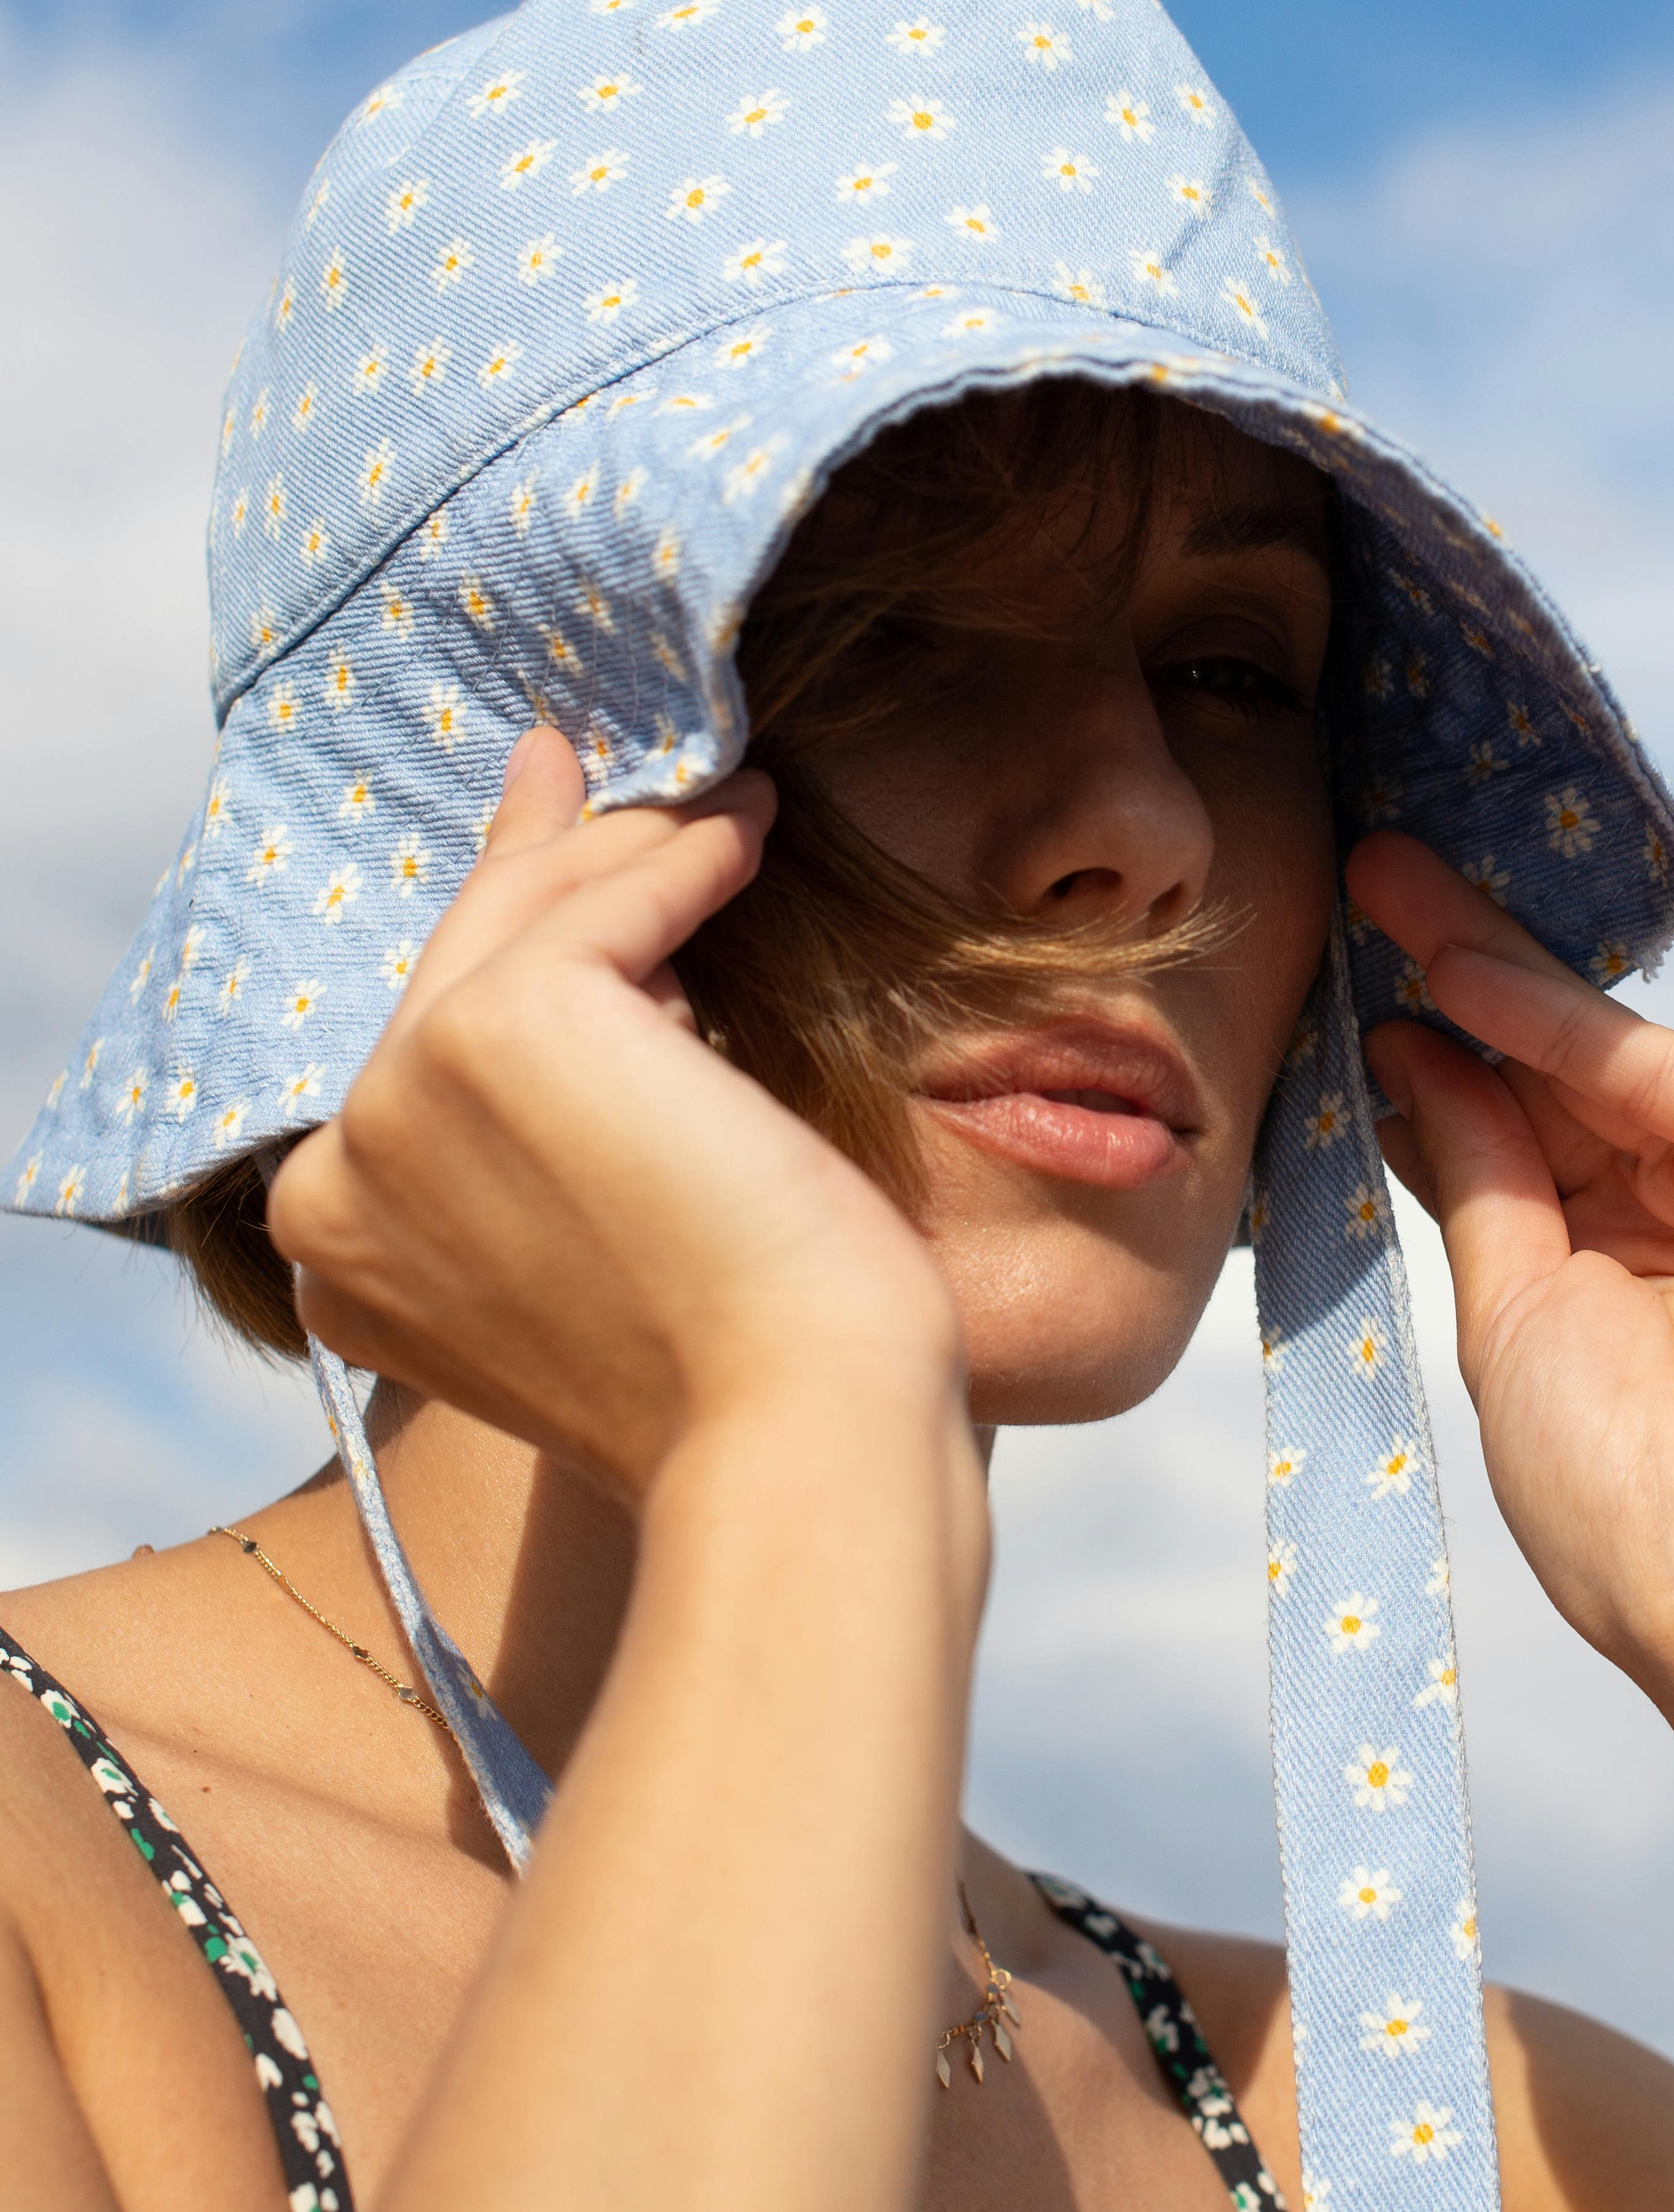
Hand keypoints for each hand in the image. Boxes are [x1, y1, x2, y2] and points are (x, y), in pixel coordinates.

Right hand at [268, 728, 962, 1498]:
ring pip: (532, 924)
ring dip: (639, 854)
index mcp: (343, 1251)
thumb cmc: (741, 1368)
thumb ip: (549, 1123)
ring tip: (733, 804)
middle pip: (460, 971)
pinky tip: (748, 831)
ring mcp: (401, 1101)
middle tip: (578, 771)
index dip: (494, 952)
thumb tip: (588, 952)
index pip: (422, 1056)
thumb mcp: (604, 1235)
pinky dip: (687, 860)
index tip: (547, 857)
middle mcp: (339, 1175)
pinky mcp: (497, 1032)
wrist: (796, 1440)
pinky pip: (612, 908)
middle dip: (545, 865)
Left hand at [1348, 831, 1673, 1825]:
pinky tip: (1459, 974)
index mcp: (1591, 1274)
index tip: (1338, 984)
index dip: (1423, 1053)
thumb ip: (1482, 1186)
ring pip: (1587, 1051)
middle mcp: (1658, 1218)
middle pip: (1538, 1069)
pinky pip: (1649, 1075)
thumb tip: (1417, 1065)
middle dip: (1445, 974)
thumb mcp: (1513, 1324)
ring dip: (1482, 964)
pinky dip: (1550, 1021)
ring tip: (1383, 886)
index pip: (1497, 1131)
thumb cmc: (1626, 1511)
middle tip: (1356, 880)